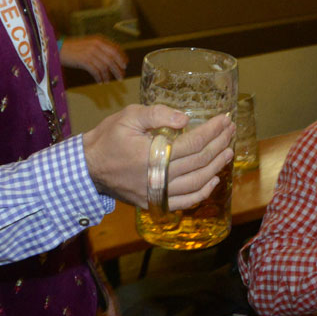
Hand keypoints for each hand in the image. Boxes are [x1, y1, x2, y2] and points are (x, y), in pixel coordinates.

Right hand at [60, 35, 126, 82]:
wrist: (58, 49)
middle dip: (118, 69)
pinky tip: (101, 82)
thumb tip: (112, 57)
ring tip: (110, 81)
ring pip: (105, 66)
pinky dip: (100, 77)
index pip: (116, 49)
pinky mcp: (84, 60)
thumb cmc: (74, 47)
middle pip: (112, 59)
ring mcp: (90, 53)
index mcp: (99, 40)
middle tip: (122, 76)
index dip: (122, 57)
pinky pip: (96, 71)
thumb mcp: (89, 44)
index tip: (125, 65)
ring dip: (109, 75)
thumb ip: (100, 48)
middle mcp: (96, 45)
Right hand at [82, 104, 233, 207]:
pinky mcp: (152, 202)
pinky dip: (201, 193)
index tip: (225, 119)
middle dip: (219, 144)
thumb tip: (185, 119)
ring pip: (196, 183)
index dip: (212, 131)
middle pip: (198, 162)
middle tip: (230, 130)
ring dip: (216, 167)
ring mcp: (155, 193)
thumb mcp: (129, 116)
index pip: (192, 143)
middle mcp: (156, 177)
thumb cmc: (107, 138)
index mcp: (151, 154)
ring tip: (228, 151)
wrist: (86, 168)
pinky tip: (213, 180)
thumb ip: (157, 114)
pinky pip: (183, 202)